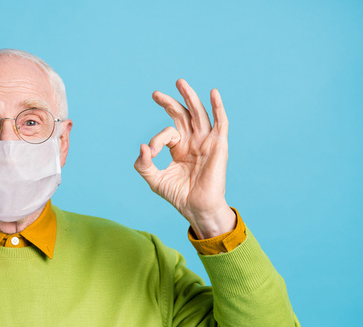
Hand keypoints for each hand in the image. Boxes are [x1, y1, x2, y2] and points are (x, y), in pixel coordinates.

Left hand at [134, 79, 235, 238]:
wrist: (196, 208)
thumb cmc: (178, 195)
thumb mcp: (154, 179)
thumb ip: (143, 164)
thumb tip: (141, 146)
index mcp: (180, 147)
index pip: (167, 132)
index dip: (156, 140)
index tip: (149, 154)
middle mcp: (194, 141)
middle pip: (183, 114)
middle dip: (170, 102)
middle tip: (155, 94)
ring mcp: (207, 142)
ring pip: (199, 114)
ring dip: (190, 97)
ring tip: (180, 82)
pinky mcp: (219, 146)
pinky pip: (221, 123)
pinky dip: (218, 107)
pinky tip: (213, 93)